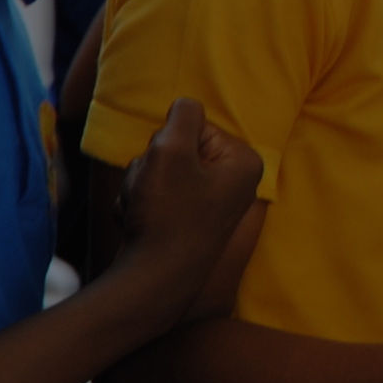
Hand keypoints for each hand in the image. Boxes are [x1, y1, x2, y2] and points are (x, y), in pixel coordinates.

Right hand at [109, 96, 260, 297]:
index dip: (167, 142)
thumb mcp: (170, 151)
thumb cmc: (167, 214)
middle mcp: (233, 181)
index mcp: (242, 161)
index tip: (166, 169)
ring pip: (159, 172)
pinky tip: (142, 222)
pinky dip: (141, 206)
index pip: (192, 125)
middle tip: (152, 191)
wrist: (154, 277)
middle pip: (175, 149)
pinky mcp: (187, 221)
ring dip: (140, 186)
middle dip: (151, 166)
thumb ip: (181, 116)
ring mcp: (210, 203)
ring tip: (144, 209)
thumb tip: (186, 105)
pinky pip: (155, 197)